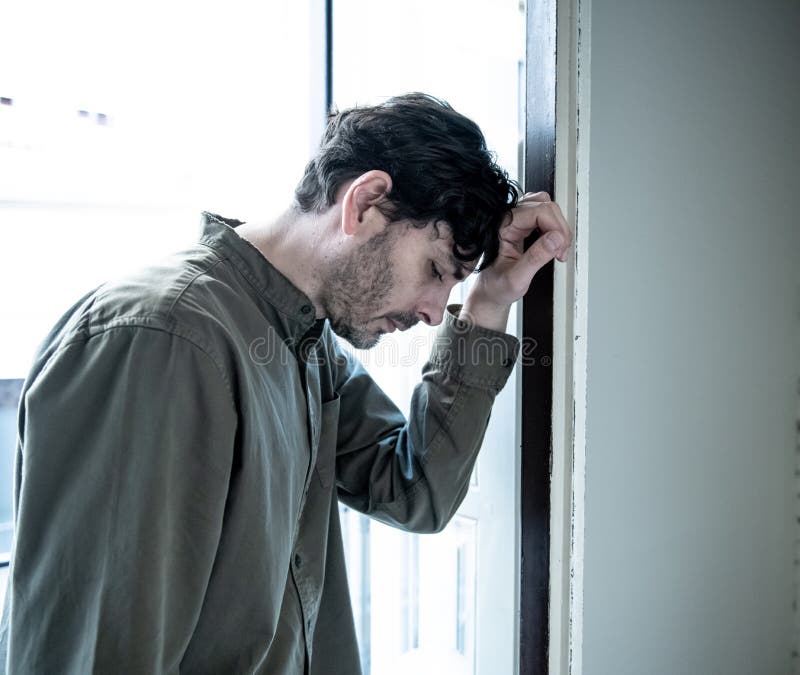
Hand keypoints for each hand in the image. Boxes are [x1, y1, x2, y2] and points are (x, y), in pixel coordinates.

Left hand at [460, 192, 572, 330]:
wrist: (490, 292)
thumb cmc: (496, 286)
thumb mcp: (516, 278)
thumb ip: (536, 258)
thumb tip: (556, 238)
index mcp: (502, 228)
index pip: (537, 211)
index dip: (555, 227)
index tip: (561, 247)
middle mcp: (508, 220)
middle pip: (544, 206)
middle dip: (559, 228)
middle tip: (561, 251)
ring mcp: (516, 221)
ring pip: (546, 209)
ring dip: (558, 228)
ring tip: (558, 249)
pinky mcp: (523, 226)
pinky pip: (544, 217)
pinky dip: (554, 230)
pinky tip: (554, 245)